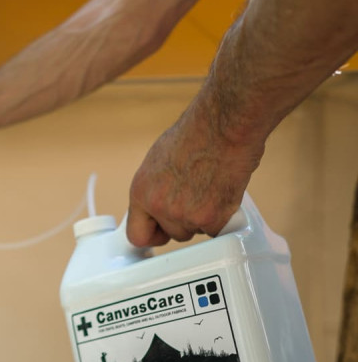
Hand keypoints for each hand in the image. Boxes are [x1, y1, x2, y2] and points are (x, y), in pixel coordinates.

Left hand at [126, 101, 264, 246]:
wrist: (223, 126)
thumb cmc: (195, 134)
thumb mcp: (157, 162)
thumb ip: (155, 189)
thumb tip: (157, 204)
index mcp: (141, 193)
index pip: (137, 235)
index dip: (152, 235)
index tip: (161, 233)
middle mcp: (160, 207)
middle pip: (173, 234)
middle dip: (184, 221)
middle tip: (197, 195)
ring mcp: (186, 215)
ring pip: (196, 231)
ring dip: (204, 218)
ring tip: (210, 187)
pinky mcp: (212, 218)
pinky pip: (217, 231)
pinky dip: (224, 217)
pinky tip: (224, 191)